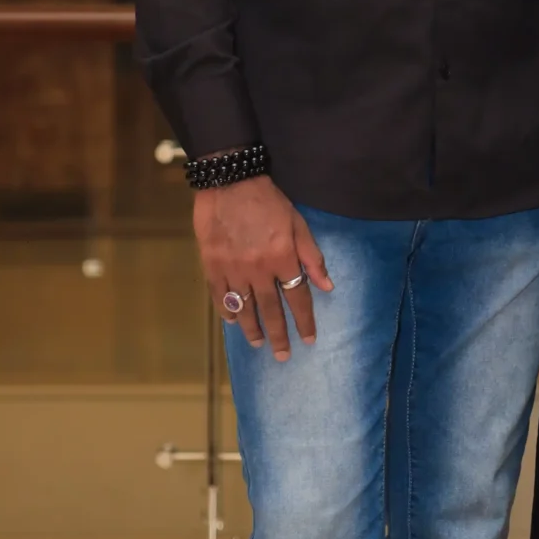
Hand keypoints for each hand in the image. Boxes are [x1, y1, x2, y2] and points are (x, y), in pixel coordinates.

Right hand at [193, 174, 331, 359]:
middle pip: (271, 309)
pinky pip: (220, 296)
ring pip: (244, 307)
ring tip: (259, 344)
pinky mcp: (212, 265)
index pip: (297, 297)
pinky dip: (227, 311)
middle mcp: (258, 269)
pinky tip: (233, 322)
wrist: (229, 182)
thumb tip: (327, 286)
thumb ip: (312, 256)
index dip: (304, 320)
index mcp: (283, 257)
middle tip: (282, 356)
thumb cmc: (268, 201)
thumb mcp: (298, 223)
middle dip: (278, 335)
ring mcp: (233, 269)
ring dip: (253, 329)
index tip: (309, 339)